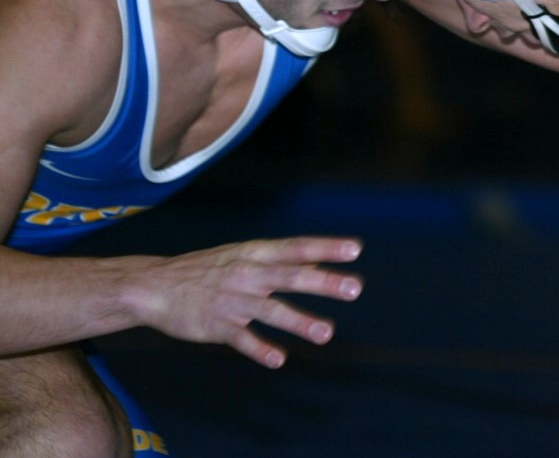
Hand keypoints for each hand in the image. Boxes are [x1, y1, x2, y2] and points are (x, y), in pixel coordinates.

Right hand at [128, 236, 362, 367]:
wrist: (154, 286)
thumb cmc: (210, 268)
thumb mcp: (245, 254)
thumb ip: (283, 259)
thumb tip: (323, 256)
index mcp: (256, 254)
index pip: (297, 248)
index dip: (326, 248)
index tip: (355, 250)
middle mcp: (247, 274)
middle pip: (290, 276)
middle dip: (323, 282)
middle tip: (355, 288)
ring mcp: (232, 300)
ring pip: (270, 310)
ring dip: (299, 321)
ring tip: (327, 333)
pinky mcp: (216, 325)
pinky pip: (241, 338)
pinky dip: (259, 348)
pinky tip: (279, 359)